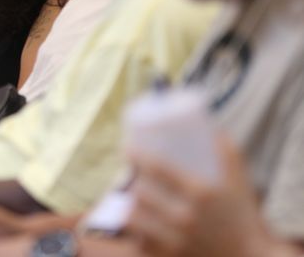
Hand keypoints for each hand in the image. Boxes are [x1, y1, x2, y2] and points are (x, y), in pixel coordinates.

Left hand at [126, 136, 280, 256]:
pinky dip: (135, 232)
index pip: (158, 169)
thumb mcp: (239, 184)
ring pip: (134, 218)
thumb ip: (229, 154)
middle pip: (142, 192)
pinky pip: (139, 242)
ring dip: (131, 206)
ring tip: (132, 199)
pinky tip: (137, 225)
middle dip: (133, 182)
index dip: (137, 156)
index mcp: (200, 194)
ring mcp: (176, 240)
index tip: (127, 149)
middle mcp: (186, 217)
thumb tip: (213, 127)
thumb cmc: (242, 218)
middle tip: (130, 176)